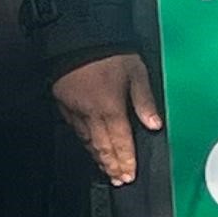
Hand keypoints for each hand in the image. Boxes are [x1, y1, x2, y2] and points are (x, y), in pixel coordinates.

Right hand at [53, 52, 160, 186]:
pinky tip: (89, 146)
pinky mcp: (63, 103)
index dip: (125, 160)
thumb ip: (145, 101)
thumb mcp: (136, 72)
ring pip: (87, 141)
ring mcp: (74, 109)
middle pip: (102, 147)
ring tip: (106, 170)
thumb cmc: (108, 52)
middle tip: (118, 180)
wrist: (74, 36)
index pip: (120, 142)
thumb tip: (155, 125)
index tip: (129, 175)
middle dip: (112, 166)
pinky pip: (75, 129)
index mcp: (110, 108)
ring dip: (98, 157)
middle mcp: (91, 113)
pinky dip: (84, 142)